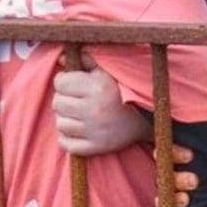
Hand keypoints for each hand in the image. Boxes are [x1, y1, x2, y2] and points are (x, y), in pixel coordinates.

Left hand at [53, 54, 197, 206]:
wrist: (148, 118)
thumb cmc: (124, 89)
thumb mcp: (107, 71)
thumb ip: (85, 60)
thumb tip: (62, 59)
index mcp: (98, 87)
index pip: (60, 83)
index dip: (64, 81)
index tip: (72, 83)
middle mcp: (95, 109)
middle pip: (58, 103)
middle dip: (64, 99)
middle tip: (76, 99)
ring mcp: (95, 131)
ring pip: (60, 124)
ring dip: (66, 118)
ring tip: (79, 114)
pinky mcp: (97, 147)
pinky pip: (67, 144)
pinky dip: (68, 138)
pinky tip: (78, 129)